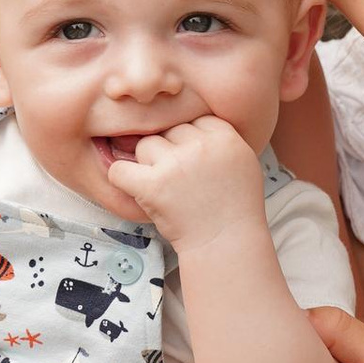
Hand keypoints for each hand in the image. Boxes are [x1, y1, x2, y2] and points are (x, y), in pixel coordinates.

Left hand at [109, 112, 265, 248]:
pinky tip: (136, 190)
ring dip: (148, 165)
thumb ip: (220, 140)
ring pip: (145, 146)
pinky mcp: (153, 186)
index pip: (192, 119)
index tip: (190, 159)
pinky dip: (122, 180)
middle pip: (168, 130)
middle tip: (177, 178)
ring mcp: (176, 164)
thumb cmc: (234, 208)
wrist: (226, 243)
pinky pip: (120, 169)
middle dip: (169, 152)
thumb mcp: (243, 162)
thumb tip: (191, 123)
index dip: (187, 140)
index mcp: (225, 137)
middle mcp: (201, 146)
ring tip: (164, 188)